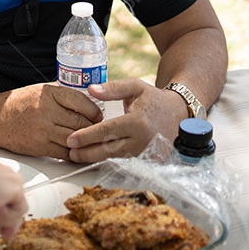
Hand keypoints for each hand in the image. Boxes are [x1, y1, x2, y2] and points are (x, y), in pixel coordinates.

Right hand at [0, 83, 103, 158]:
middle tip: (99, 130)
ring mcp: (43, 129)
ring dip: (85, 142)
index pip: (81, 102)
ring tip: (90, 141)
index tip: (98, 116)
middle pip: (80, 122)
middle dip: (93, 128)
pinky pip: (65, 152)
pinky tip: (78, 151)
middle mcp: (46, 111)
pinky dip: (74, 153)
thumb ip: (63, 95)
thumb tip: (89, 99)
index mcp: (49, 94)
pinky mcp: (40, 146)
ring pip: (75, 138)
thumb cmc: (20, 103)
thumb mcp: (41, 90)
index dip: (94, 111)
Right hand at [0, 161, 27, 237]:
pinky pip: (20, 210)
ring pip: (18, 208)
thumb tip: (7, 231)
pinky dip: (7, 216)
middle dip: (5, 219)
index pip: (7, 198)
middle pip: (15, 203)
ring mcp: (11, 179)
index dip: (4, 217)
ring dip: (4, 217)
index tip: (3, 230)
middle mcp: (4, 175)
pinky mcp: (16, 187)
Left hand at [64, 79, 185, 161]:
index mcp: (138, 122)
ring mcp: (146, 153)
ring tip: (77, 156)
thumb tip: (90, 89)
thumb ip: (112, 88)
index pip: (107, 131)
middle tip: (70, 151)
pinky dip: (109, 162)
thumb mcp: (135, 87)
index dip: (87, 136)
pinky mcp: (150, 161)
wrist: (178, 114)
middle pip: (109, 150)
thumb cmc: (153, 99)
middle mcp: (142, 140)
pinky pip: (125, 163)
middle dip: (87, 152)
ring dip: (95, 159)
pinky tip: (95, 159)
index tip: (71, 138)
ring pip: (115, 159)